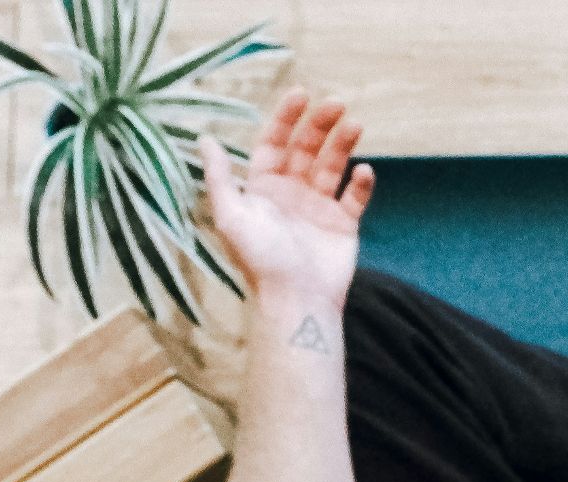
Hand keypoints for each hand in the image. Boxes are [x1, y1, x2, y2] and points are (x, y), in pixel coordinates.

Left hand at [198, 87, 376, 308]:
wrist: (296, 300)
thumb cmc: (260, 260)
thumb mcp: (231, 215)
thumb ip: (219, 177)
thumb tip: (204, 138)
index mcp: (264, 189)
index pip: (275, 143)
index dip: (286, 118)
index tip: (301, 94)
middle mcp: (291, 194)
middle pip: (307, 148)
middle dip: (320, 125)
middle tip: (336, 104)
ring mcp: (319, 209)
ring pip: (333, 166)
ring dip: (343, 145)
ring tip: (355, 125)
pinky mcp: (343, 226)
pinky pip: (355, 197)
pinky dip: (361, 183)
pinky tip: (363, 170)